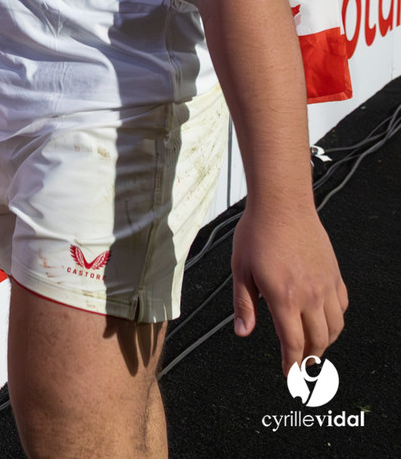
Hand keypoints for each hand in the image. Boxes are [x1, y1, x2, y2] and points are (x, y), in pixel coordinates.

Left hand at [232, 200, 346, 374]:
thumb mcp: (240, 271)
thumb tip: (243, 333)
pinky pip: (342, 306)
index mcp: (284, 298)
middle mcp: (310, 295)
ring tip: (313, 348)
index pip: (293, 343)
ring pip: (335, 326)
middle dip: (310, 359)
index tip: (290, 376)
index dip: (292, 364)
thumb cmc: (257, 234)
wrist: (283, 206)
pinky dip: (336, 320)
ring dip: (326, 342)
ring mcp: (326, 285)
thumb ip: (244, 305)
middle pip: (319, 340)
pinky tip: (325, 321)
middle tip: (301, 368)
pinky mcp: (335, 274)